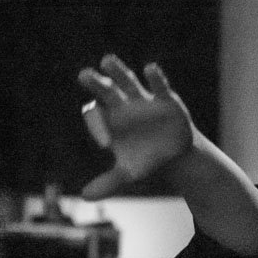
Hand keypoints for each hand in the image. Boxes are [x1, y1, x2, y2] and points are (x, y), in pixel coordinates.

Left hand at [77, 55, 195, 199]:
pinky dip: (155, 78)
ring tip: (106, 60)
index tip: (103, 142)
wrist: (173, 153)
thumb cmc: (145, 159)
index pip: (96, 115)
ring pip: (128, 82)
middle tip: (83, 75)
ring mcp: (144, 100)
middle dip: (96, 83)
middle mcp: (124, 105)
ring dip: (118, 72)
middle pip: (106, 91)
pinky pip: (159, 86)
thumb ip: (108, 182)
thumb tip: (84, 196)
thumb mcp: (128, 173)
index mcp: (111, 121)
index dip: (96, 123)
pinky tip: (150, 68)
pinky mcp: (165, 99)